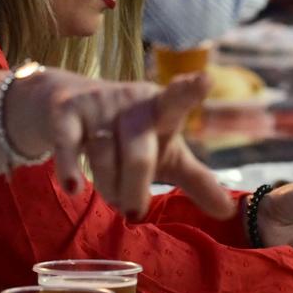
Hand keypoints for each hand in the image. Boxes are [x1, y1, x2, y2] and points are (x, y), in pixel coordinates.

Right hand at [3, 69, 227, 219]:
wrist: (63, 106)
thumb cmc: (128, 135)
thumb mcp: (165, 153)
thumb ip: (196, 180)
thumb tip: (229, 214)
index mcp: (162, 109)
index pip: (177, 100)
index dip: (190, 91)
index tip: (205, 79)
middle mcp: (132, 102)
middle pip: (139, 154)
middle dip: (136, 190)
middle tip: (135, 213)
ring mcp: (98, 106)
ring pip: (105, 160)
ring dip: (108, 188)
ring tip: (112, 197)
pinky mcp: (66, 113)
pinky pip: (68, 146)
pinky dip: (69, 169)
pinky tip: (73, 188)